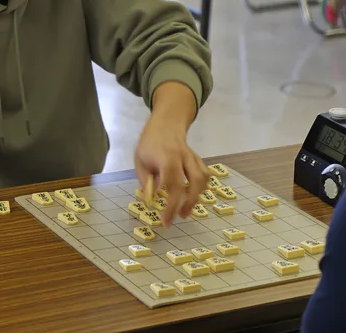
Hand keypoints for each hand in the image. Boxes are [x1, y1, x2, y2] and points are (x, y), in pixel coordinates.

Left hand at [134, 82, 208, 227]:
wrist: (165, 124)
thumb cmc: (149, 145)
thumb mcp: (140, 161)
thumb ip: (146, 181)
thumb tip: (152, 201)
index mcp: (166, 157)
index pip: (171, 183)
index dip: (170, 204)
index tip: (166, 220)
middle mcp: (182, 156)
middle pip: (193, 181)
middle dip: (188, 202)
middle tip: (179, 217)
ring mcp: (192, 156)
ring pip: (203, 177)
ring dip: (197, 197)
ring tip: (186, 211)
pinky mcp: (198, 158)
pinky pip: (205, 174)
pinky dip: (201, 188)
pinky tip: (193, 197)